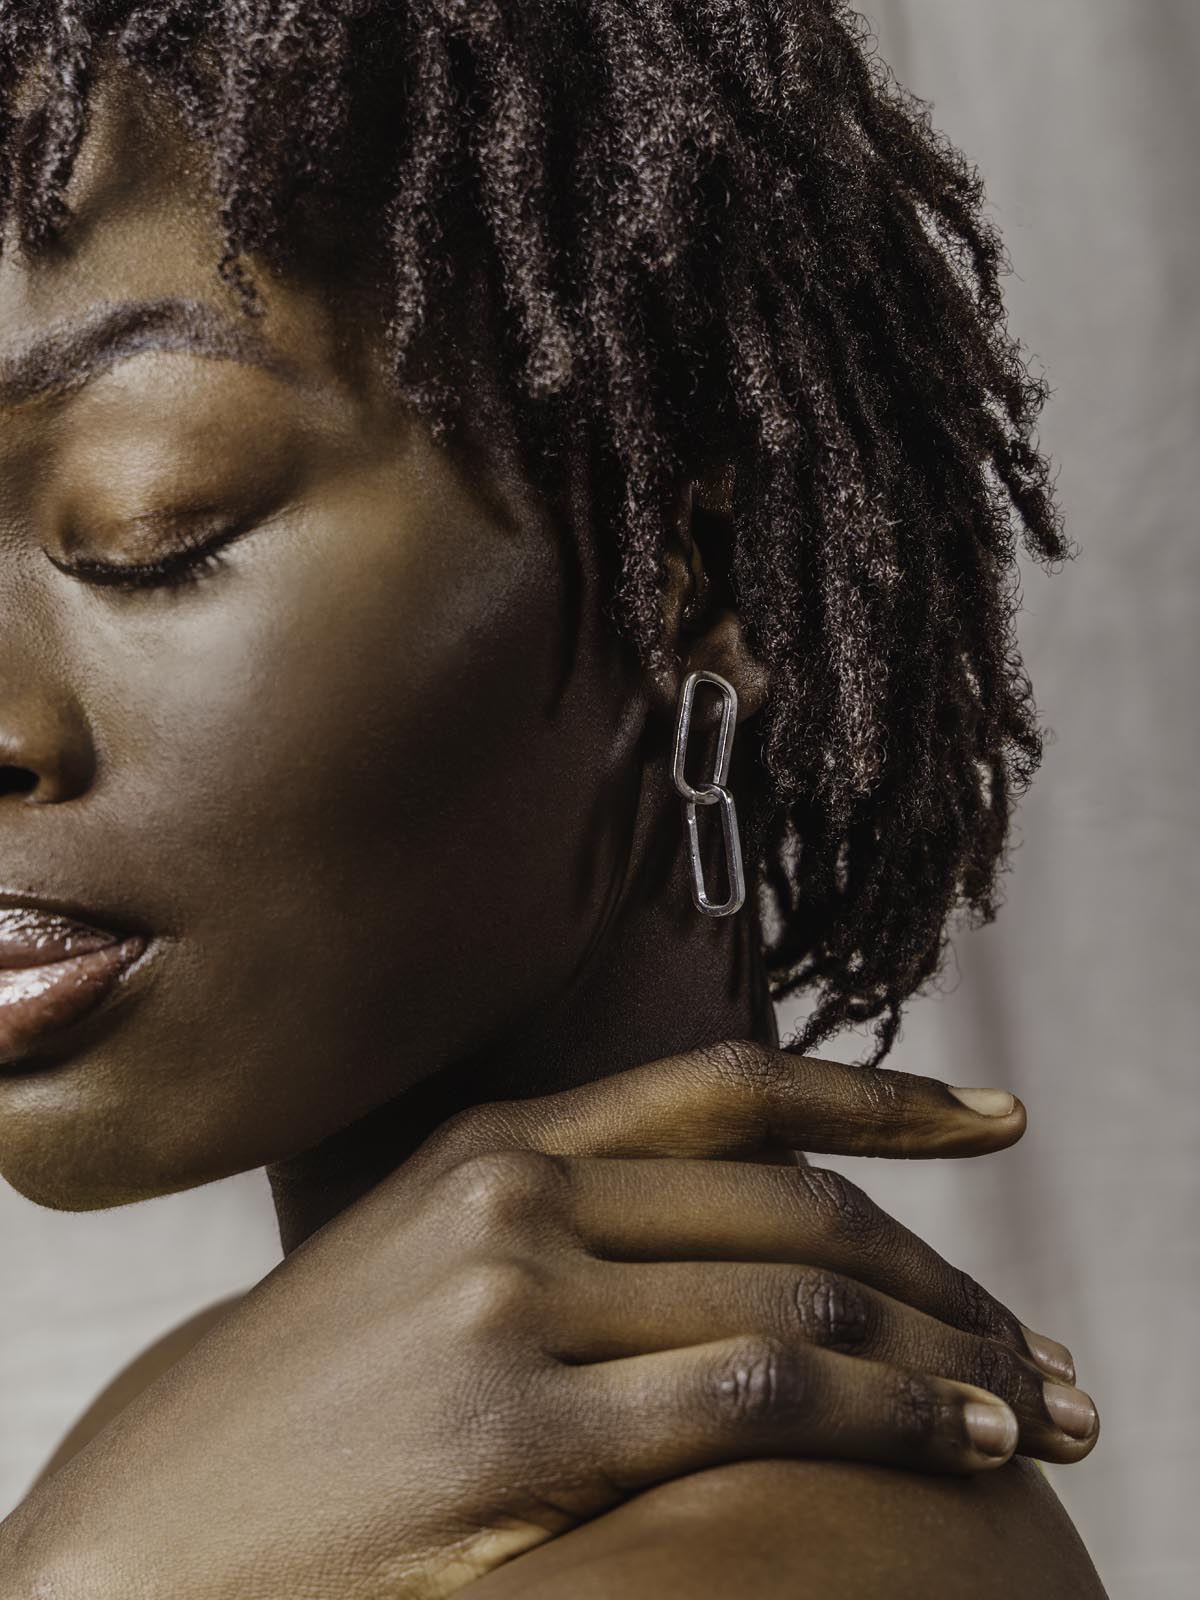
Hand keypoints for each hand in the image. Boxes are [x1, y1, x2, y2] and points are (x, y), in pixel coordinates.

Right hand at [2, 1041, 1096, 1599]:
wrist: (155, 1513)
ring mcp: (510, 1303)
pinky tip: (960, 1447)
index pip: (733, 1089)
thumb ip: (578, 1218)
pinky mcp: (514, 1431)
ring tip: (1035, 1410)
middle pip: (795, 1208)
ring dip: (945, 1357)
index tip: (997, 1118)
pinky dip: (883, 1419)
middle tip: (1049, 1352)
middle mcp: (516, 1192)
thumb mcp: (437, 1256)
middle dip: (947, 1277)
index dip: (884, 1095)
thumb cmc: (319, 1395)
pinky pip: (752, 1397)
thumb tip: (744, 1236)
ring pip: (798, 1299)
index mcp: (503, 1136)